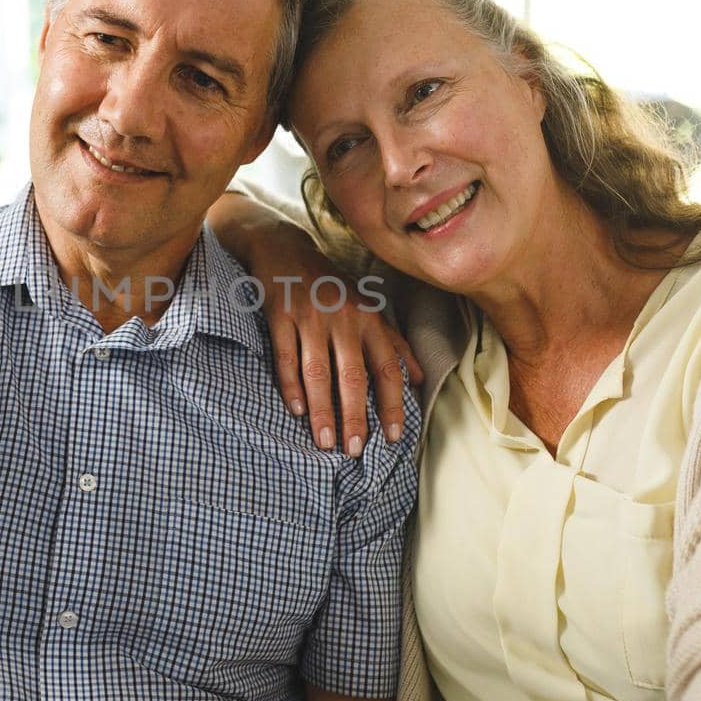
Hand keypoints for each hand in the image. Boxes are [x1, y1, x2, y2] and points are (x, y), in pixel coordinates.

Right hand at [256, 238, 422, 456]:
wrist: (285, 250)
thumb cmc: (330, 287)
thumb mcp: (368, 308)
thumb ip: (393, 343)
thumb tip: (419, 378)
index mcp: (369, 320)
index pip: (387, 369)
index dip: (392, 404)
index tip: (393, 437)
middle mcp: (344, 319)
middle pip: (353, 376)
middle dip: (355, 416)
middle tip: (355, 450)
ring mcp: (311, 316)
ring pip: (319, 371)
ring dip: (323, 410)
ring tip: (324, 442)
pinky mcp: (281, 314)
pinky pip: (286, 356)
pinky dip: (291, 385)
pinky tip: (296, 410)